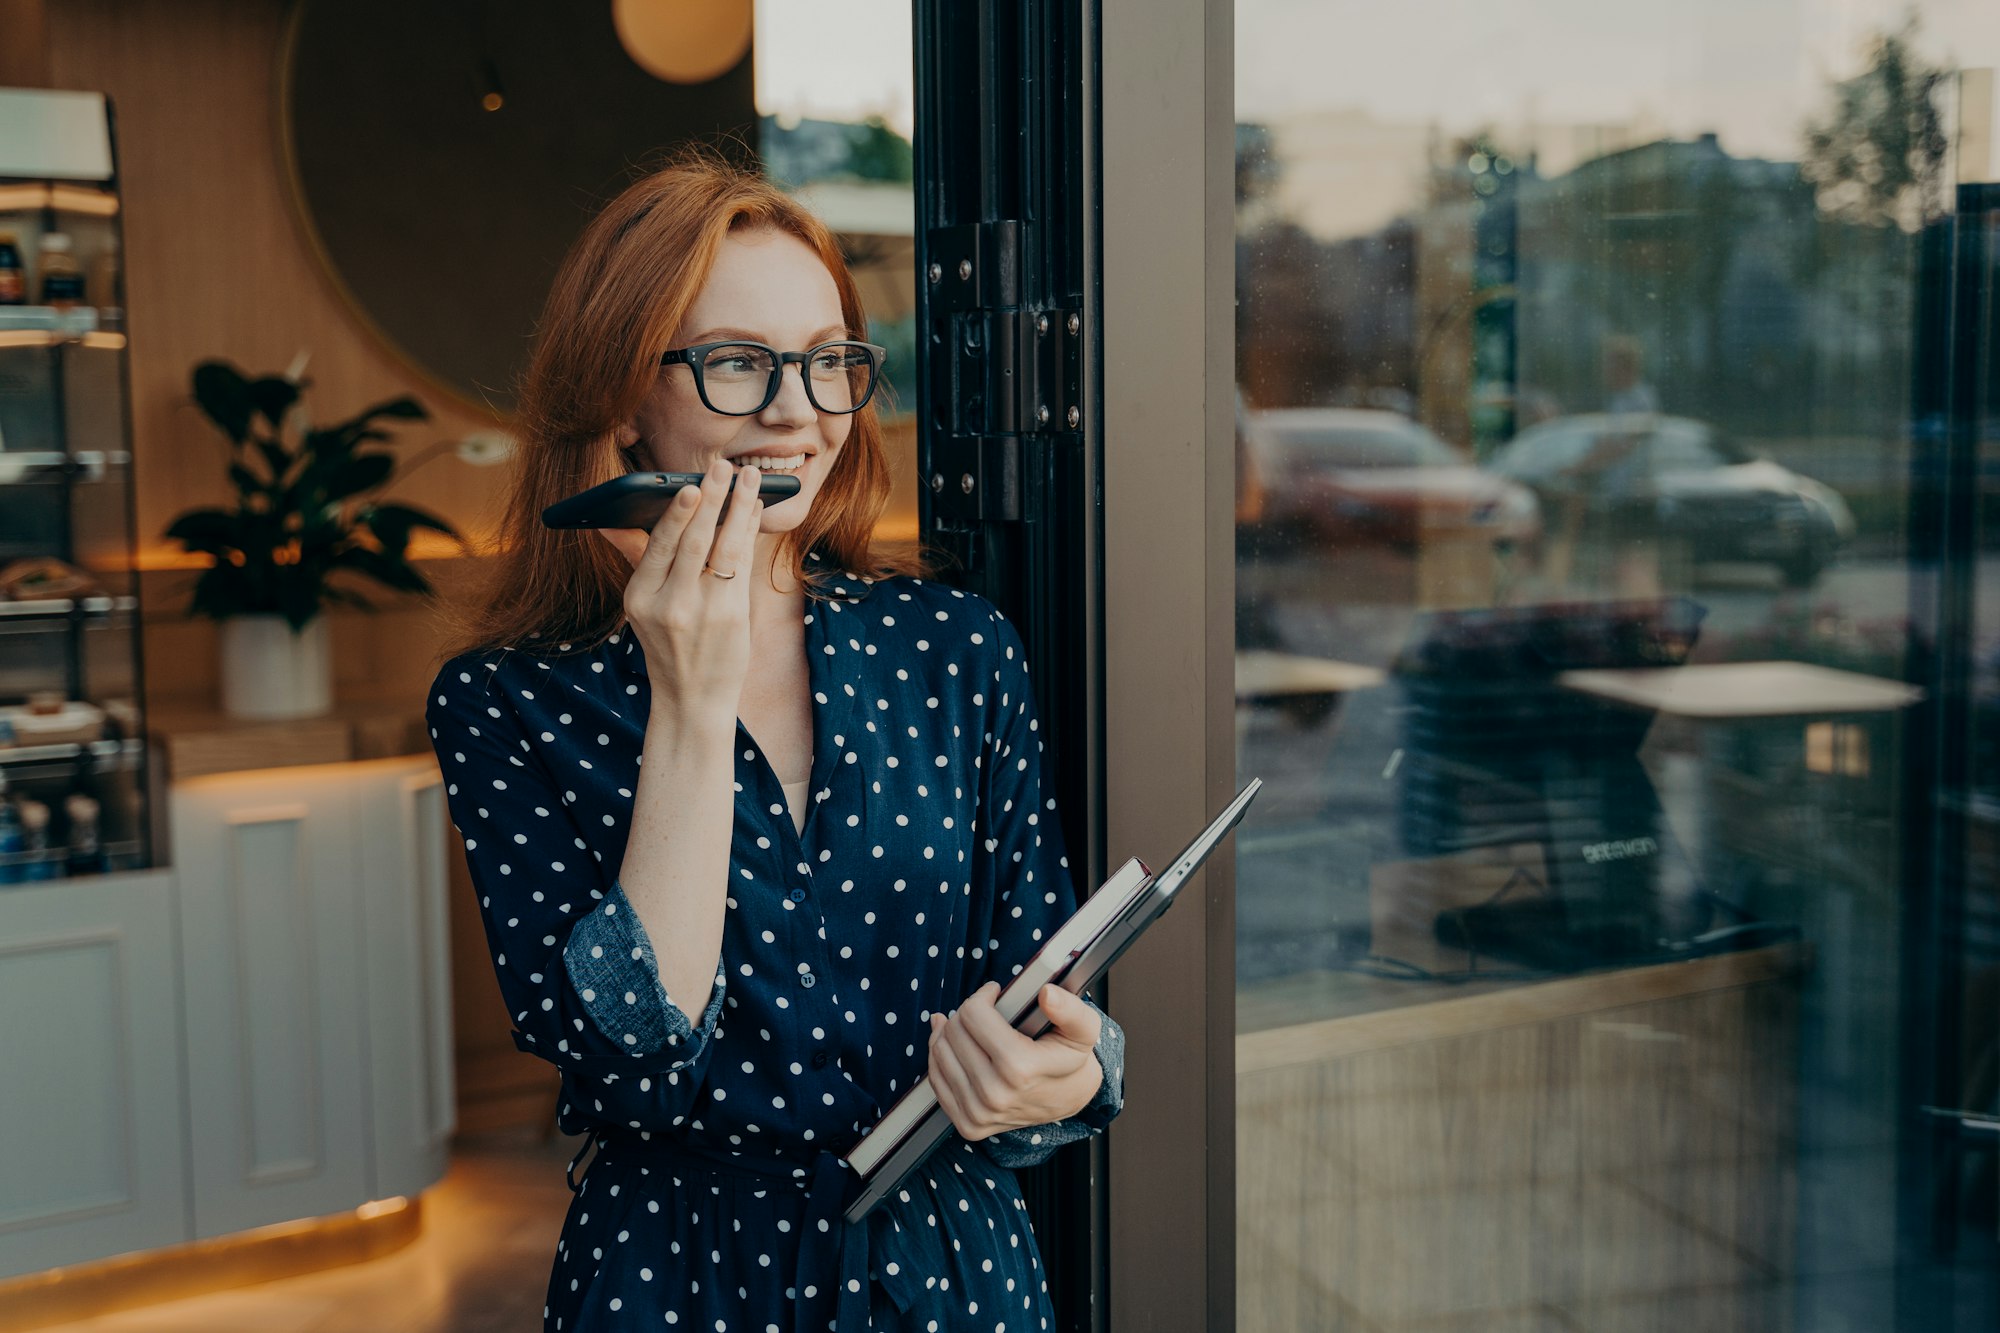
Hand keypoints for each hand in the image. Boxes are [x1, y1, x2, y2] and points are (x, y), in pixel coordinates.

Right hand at [596, 457, 762, 716]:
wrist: (692, 698)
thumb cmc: (667, 644)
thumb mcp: (642, 607)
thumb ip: (636, 558)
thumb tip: (608, 520)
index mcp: (640, 598)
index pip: (658, 547)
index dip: (676, 515)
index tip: (689, 486)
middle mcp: (671, 604)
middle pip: (694, 542)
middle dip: (711, 499)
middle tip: (723, 467)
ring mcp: (705, 612)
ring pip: (725, 548)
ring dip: (740, 508)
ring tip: (750, 478)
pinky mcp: (733, 616)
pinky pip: (743, 564)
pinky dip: (749, 533)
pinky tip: (754, 511)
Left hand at [927, 981, 1103, 1141]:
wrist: (1069, 1100)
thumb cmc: (1071, 1060)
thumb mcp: (1083, 1029)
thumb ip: (1070, 1008)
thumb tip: (1047, 994)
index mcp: (1019, 1068)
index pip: (973, 1014)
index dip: (983, 996)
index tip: (994, 994)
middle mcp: (994, 1095)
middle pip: (954, 1031)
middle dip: (967, 1012)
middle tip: (985, 1011)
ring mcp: (978, 1113)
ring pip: (940, 1052)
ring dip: (951, 1031)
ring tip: (970, 1027)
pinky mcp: (968, 1125)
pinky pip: (936, 1079)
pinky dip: (941, 1056)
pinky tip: (956, 1046)